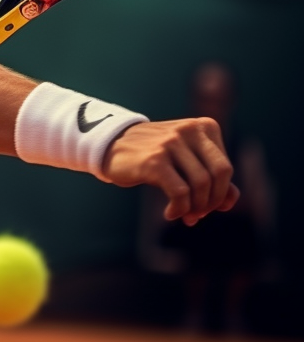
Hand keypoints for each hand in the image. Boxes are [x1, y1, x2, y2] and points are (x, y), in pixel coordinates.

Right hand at [101, 118, 239, 225]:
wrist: (110, 146)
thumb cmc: (152, 155)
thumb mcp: (185, 161)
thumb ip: (212, 177)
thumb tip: (231, 201)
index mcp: (202, 126)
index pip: (225, 168)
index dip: (220, 193)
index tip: (204, 203)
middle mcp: (188, 130)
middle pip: (220, 174)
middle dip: (212, 201)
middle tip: (197, 214)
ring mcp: (170, 143)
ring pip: (202, 184)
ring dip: (196, 208)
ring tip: (185, 215)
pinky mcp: (154, 160)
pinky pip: (180, 193)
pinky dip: (179, 209)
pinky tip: (170, 213)